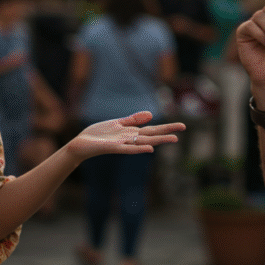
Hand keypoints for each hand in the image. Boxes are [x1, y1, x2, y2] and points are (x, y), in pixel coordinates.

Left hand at [65, 111, 185, 160]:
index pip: (152, 129)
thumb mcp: (117, 123)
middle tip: (183, 129)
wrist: (81, 144)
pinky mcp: (113, 147)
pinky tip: (149, 148)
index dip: (166, 127)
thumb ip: (133, 120)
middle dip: (167, 132)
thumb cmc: (97, 135)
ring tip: (173, 139)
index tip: (181, 126)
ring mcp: (122, 144)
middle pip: (152, 135)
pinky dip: (139, 148)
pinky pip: (128, 149)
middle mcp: (129, 139)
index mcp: (131, 132)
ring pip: (144, 142)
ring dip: (158, 140)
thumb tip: (151, 114)